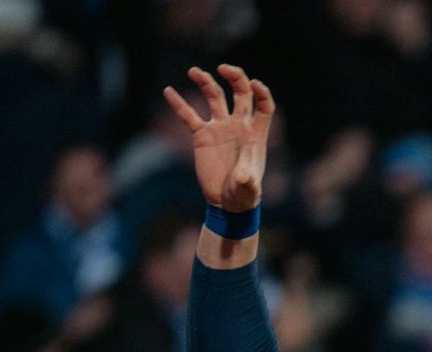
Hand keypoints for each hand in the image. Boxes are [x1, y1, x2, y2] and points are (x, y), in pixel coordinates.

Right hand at [162, 63, 273, 211]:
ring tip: (194, 72)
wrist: (226, 204)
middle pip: (240, 92)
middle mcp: (238, 126)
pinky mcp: (202, 136)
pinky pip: (189, 116)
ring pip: (214, 96)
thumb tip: (243, 176)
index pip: (263, 105)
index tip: (253, 84)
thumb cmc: (244, 197)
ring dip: (205, 81)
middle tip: (223, 68)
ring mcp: (220, 128)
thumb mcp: (248, 190)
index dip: (261, 92)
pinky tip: (168, 91)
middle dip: (235, 77)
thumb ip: (247, 181)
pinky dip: (178, 104)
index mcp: (255, 134)